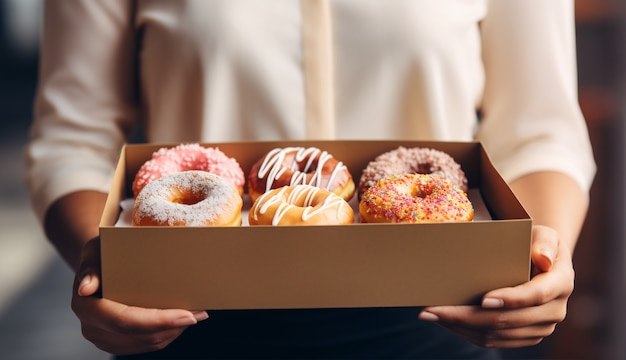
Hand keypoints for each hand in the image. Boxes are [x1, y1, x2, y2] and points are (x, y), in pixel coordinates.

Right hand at [71, 237, 208, 354]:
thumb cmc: (100, 254)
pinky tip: (182, 319)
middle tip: (200, 313)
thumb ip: (91, 266)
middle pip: (140, 335)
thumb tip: (86, 288)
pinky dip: (168, 332)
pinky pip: (148, 343)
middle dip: (173, 326)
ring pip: (147, 343)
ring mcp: (105, 338)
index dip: (157, 321)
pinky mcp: (119, 342)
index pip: (125, 321)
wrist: (97, 266)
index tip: (186, 315)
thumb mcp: (94, 251)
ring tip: (197, 313)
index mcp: (87, 307)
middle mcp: (93, 328)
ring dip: (175, 330)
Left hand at [418, 225, 573, 347]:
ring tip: (431, 314)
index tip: (483, 299)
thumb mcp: (544, 234)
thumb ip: (544, 242)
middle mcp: (554, 311)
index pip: (535, 296)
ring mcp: (539, 328)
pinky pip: (493, 340)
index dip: (510, 299)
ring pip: (496, 334)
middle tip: (434, 309)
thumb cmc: (536, 242)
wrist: (540, 260)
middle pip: (507, 321)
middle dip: (467, 316)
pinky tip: (444, 320)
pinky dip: (466, 332)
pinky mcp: (524, 336)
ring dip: (460, 327)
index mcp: (561, 284)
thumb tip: (542, 258)